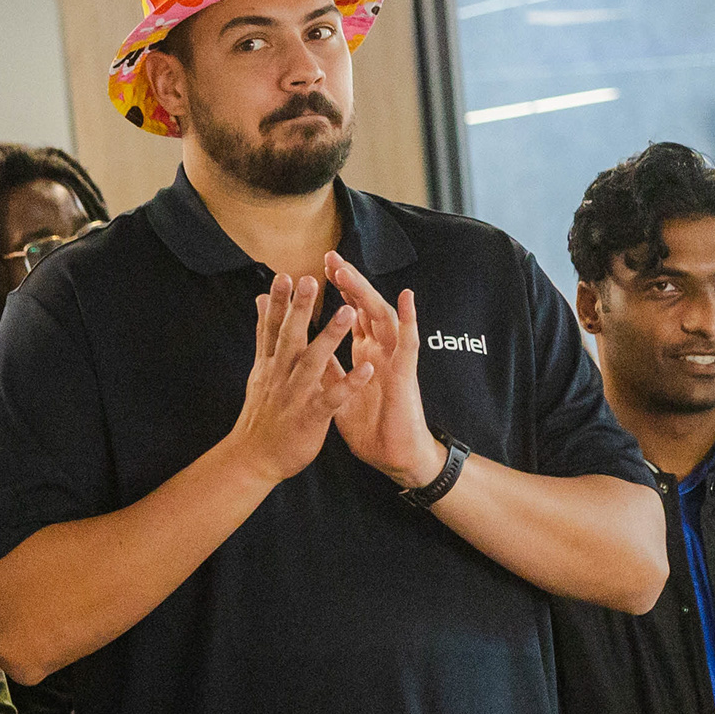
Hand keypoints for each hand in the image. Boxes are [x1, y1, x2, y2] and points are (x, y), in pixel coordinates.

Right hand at [228, 271, 370, 484]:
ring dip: (331, 337)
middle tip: (310, 280)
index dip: (280, 302)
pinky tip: (368, 369)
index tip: (286, 275)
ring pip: (313, 363)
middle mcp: (279, 376)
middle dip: (300, 309)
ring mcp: (294, 396)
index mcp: (270, 365)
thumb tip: (260, 301)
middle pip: (290, 338)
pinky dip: (350, 383)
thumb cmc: (261, 414)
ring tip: (347, 312)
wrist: (253, 459)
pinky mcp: (310, 417)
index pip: (272, 327)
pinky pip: (333, 398)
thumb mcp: (259, 371)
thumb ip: (264, 335)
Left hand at [319, 257, 440, 489]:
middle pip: (364, 308)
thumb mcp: (337, 391)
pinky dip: (408, 320)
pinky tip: (405, 298)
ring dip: (367, 293)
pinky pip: (409, 343)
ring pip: (382, 318)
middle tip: (329, 257)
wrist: (393, 457)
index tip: (313, 270)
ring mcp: (394, 360)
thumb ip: (327, 367)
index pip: (349, 314)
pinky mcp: (406, 375)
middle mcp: (381, 351)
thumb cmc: (369, 425)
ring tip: (349, 272)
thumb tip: (305, 346)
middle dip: (349, 282)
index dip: (334, 292)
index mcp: (365, 354)